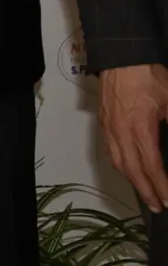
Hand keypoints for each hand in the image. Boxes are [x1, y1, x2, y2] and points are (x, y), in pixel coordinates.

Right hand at [100, 63, 167, 210]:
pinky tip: (128, 170)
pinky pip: (111, 151)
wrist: (122, 59)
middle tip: (158, 206)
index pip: (151, 166)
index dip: (160, 186)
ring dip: (132, 181)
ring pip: (119, 162)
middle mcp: (121, 132)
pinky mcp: (105, 122)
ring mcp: (110, 128)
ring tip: (145, 193)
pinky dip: (121, 166)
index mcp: (140, 128)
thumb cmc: (148, 77)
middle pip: (132, 170)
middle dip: (146, 191)